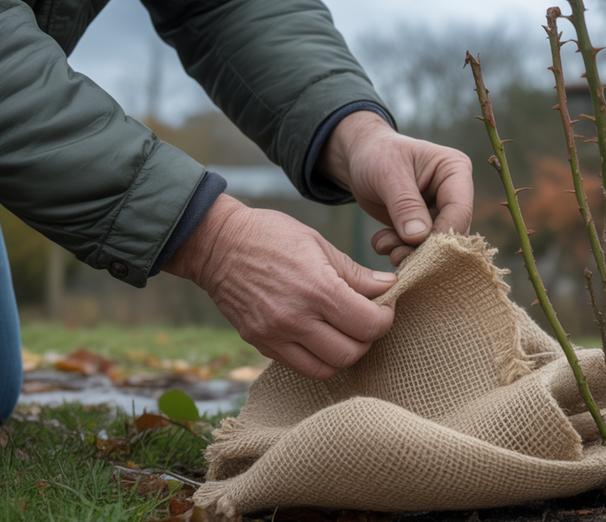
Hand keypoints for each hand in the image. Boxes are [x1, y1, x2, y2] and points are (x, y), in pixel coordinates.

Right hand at [163, 194, 395, 378]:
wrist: (216, 244)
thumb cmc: (271, 236)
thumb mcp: (319, 244)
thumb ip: (356, 273)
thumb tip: (389, 287)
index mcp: (317, 289)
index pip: (369, 325)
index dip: (385, 318)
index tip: (383, 307)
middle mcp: (296, 318)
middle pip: (351, 353)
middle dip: (368, 339)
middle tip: (366, 320)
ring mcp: (275, 335)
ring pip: (327, 369)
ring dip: (344, 354)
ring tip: (345, 332)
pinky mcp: (260, 344)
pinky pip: (300, 367)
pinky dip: (318, 358)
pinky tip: (321, 337)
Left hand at [317, 111, 472, 265]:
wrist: (360, 158)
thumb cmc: (376, 155)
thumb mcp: (387, 174)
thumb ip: (404, 205)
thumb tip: (418, 237)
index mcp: (455, 170)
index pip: (460, 210)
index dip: (443, 233)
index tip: (417, 246)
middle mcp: (454, 193)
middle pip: (451, 232)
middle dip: (423, 247)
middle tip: (396, 254)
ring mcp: (441, 212)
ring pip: (435, 246)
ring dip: (408, 251)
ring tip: (384, 244)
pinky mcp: (426, 227)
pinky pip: (418, 248)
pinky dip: (399, 250)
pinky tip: (381, 241)